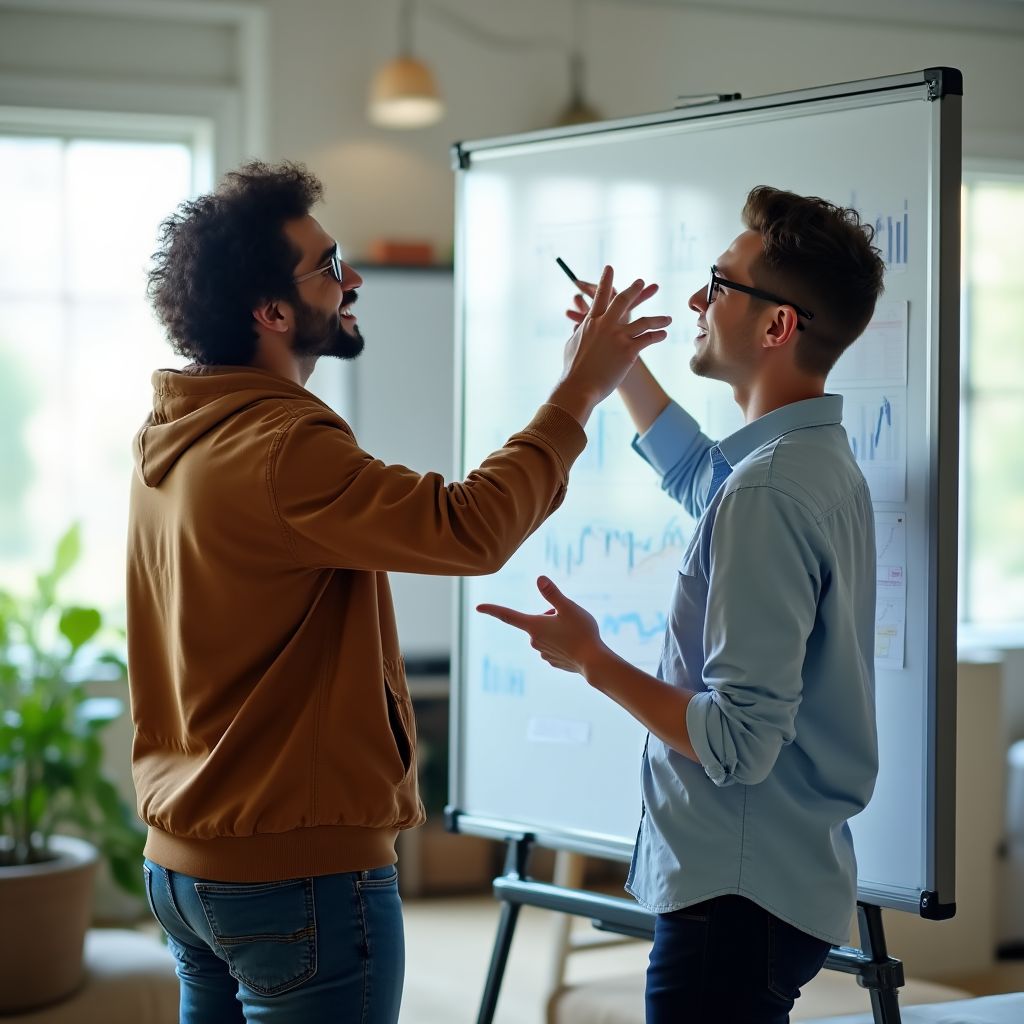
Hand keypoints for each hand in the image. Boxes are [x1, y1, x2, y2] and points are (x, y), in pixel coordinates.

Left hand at [477, 576, 606, 675]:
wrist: (594, 662)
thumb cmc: (582, 632)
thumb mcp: (568, 607)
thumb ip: (552, 594)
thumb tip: (539, 579)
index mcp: (534, 626)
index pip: (507, 615)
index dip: (492, 609)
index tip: (478, 607)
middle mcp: (534, 641)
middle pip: (538, 621)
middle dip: (551, 616)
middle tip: (569, 619)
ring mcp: (543, 653)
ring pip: (547, 633)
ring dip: (557, 629)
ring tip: (575, 633)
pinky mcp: (553, 661)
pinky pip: (555, 645)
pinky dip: (563, 642)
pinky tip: (575, 646)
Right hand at [556, 266, 670, 410]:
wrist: (579, 387)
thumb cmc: (573, 369)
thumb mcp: (571, 345)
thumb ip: (578, 333)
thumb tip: (576, 327)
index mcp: (591, 322)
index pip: (600, 296)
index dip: (605, 280)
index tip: (609, 268)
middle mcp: (605, 325)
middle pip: (623, 301)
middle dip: (635, 290)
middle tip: (642, 282)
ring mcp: (618, 337)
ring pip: (644, 321)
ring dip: (658, 319)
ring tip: (667, 319)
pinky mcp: (628, 351)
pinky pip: (648, 339)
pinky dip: (657, 336)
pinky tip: (664, 335)